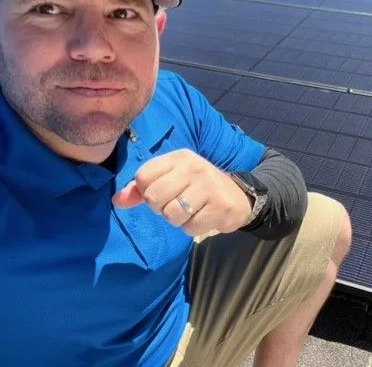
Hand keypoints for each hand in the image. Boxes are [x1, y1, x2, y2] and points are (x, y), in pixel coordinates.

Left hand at [112, 149, 252, 236]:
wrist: (238, 196)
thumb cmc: (197, 188)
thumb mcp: (171, 180)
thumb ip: (141, 190)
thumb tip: (117, 200)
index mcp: (179, 157)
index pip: (143, 177)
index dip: (146, 192)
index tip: (163, 192)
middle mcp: (194, 167)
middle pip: (154, 197)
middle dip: (161, 209)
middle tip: (176, 204)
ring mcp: (209, 186)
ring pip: (171, 215)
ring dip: (178, 220)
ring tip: (191, 211)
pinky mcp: (220, 205)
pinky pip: (190, 227)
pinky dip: (193, 228)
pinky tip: (204, 217)